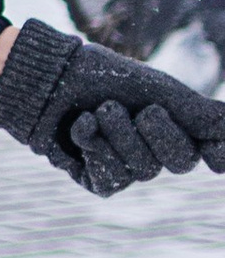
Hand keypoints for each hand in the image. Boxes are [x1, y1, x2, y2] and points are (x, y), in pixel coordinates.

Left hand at [0, 17, 224, 196]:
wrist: (49, 79)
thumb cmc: (104, 77)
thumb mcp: (158, 89)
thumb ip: (200, 113)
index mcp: (177, 129)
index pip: (208, 150)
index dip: (216, 152)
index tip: (214, 151)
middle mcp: (156, 153)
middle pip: (179, 162)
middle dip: (159, 131)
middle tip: (142, 110)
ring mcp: (127, 170)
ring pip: (141, 169)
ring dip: (118, 132)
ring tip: (99, 110)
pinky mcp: (98, 181)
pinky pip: (110, 176)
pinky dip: (94, 145)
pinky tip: (81, 127)